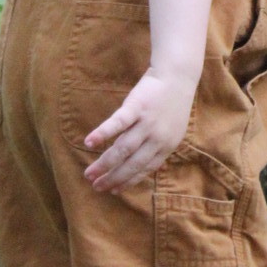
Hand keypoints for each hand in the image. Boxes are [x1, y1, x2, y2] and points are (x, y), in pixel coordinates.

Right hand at [83, 70, 194, 190]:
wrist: (177, 75)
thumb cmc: (172, 103)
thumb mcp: (172, 130)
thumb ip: (159, 147)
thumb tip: (146, 167)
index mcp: (167, 145)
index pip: (145, 169)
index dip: (128, 181)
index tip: (113, 191)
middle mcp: (157, 138)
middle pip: (132, 163)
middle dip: (113, 177)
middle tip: (96, 187)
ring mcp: (147, 122)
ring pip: (123, 148)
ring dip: (104, 163)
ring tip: (89, 173)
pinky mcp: (137, 106)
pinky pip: (118, 123)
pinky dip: (102, 133)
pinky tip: (89, 142)